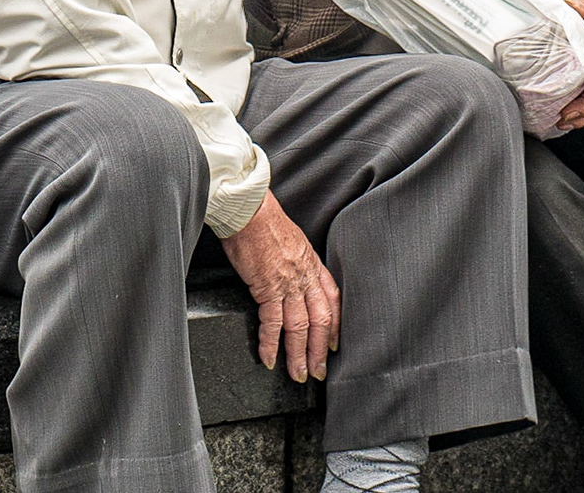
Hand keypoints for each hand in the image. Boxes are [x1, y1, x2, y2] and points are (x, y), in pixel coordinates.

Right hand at [220, 191, 340, 382]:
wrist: (248, 209)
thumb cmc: (263, 219)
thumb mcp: (291, 239)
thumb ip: (296, 260)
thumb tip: (291, 274)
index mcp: (312, 264)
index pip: (331, 301)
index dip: (334, 326)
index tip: (333, 345)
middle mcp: (305, 276)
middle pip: (320, 320)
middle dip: (320, 349)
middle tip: (318, 371)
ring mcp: (287, 283)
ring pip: (299, 327)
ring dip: (298, 353)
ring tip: (296, 373)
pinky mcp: (266, 287)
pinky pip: (272, 322)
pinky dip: (270, 342)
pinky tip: (268, 357)